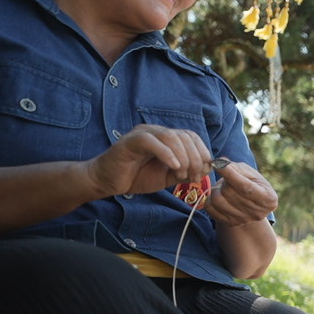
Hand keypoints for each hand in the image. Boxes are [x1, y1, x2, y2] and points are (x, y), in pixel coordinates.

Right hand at [82, 124, 211, 197]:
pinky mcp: (130, 141)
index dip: (202, 153)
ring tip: (181, 174)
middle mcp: (156, 132)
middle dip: (195, 158)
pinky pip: (152, 141)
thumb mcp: (168, 176)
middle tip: (192, 177)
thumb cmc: (137, 177)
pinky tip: (174, 167)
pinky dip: (167, 154)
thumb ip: (186, 171)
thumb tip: (206, 168)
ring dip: (183, 157)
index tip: (203, 172)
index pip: (192, 136)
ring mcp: (143, 134)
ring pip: (171, 137)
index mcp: (166, 138)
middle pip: (185, 136)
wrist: (108, 181)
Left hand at [206, 161, 277, 227]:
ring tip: (224, 188)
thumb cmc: (252, 183)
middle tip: (228, 179)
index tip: (217, 164)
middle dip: (224, 181)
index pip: (245, 187)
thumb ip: (236, 167)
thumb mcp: (250, 173)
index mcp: (268, 198)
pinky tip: (218, 196)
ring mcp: (244, 220)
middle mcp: (257, 213)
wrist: (252, 203)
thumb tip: (219, 163)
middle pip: (228, 192)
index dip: (229, 174)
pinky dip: (210, 198)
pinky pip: (210, 208)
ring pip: (217, 200)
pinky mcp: (231, 223)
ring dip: (216, 189)